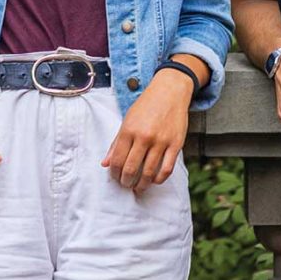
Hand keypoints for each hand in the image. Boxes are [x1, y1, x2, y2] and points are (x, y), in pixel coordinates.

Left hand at [102, 69, 191, 191]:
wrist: (169, 91)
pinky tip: (154, 180)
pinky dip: (159, 179)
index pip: (117, 160)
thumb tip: (105, 163)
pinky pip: (167, 169)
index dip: (114, 173)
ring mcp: (161, 141)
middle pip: (131, 169)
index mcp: (129, 130)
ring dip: (141, 184)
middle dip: (126, 181)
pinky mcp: (176, 144)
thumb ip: (115, 143)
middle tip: (126, 184)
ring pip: (148, 172)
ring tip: (138, 187)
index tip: (115, 177)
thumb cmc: (146, 106)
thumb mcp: (127, 120)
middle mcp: (144, 137)